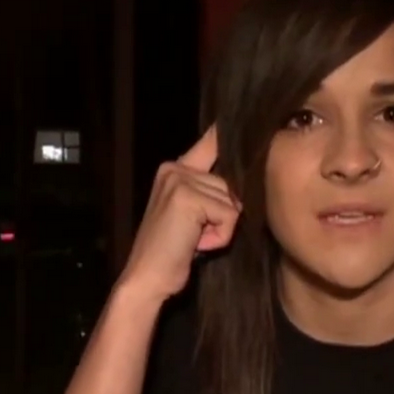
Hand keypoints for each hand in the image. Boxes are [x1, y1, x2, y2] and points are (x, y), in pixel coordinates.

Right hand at [118, 126, 239, 300]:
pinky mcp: (187, 197)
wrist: (147, 278)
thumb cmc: (173, 253)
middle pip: (231, 182)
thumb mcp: (193, 215)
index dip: (227, 131)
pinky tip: (196, 243)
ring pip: (232, 200)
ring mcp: (179, 180)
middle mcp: (175, 168)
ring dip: (222, 228)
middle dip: (224, 214)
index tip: (243, 115)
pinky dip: (220, 237)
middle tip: (196, 233)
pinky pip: (229, 215)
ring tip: (194, 238)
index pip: (211, 141)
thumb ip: (210, 192)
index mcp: (175, 168)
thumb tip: (247, 180)